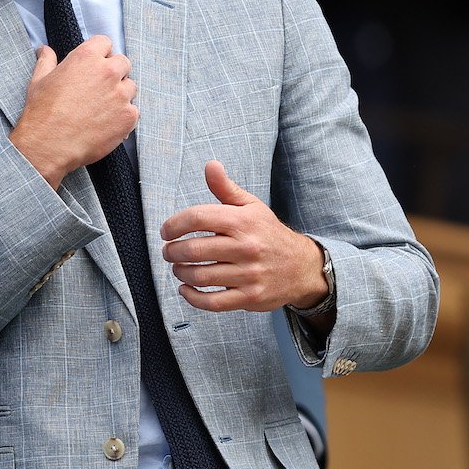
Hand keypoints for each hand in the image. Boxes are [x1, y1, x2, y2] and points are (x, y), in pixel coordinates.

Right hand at [10, 37, 137, 187]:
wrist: (48, 144)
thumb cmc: (41, 112)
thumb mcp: (39, 81)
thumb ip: (46, 61)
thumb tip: (45, 50)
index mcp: (86, 57)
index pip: (105, 43)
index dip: (100, 53)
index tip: (95, 64)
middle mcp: (108, 72)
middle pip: (123, 63)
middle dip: (113, 72)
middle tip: (99, 88)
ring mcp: (121, 95)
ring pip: (130, 87)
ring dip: (120, 94)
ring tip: (102, 108)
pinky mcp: (128, 117)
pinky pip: (133, 111)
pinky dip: (123, 116)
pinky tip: (106, 123)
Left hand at [160, 161, 327, 311]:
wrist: (302, 267)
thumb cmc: (268, 233)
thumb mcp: (251, 206)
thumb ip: (226, 188)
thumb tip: (210, 165)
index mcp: (242, 222)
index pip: (198, 218)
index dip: (174, 224)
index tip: (166, 231)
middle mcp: (246, 247)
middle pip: (194, 249)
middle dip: (172, 251)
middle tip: (168, 252)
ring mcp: (249, 275)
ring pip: (201, 276)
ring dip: (180, 272)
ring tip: (178, 267)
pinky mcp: (250, 298)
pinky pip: (213, 302)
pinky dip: (193, 297)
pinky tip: (186, 288)